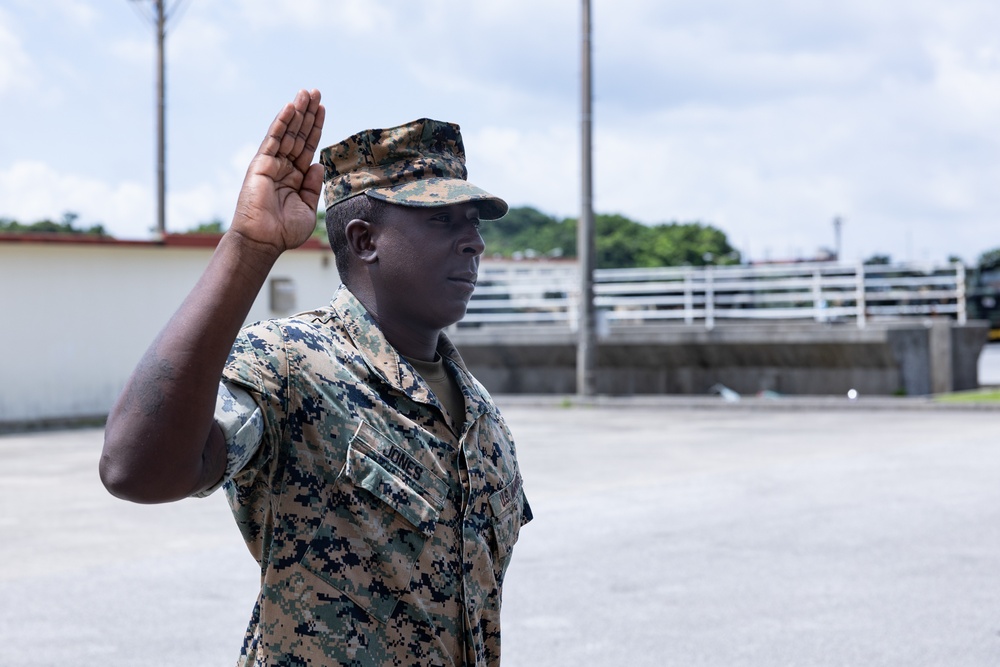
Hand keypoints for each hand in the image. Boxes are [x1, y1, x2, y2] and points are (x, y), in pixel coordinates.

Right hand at [230, 89, 325, 255]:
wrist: (263, 240)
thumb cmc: (283, 231)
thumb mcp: (307, 208)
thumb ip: (313, 186)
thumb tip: (318, 164)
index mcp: (295, 177)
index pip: (307, 146)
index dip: (315, 128)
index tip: (322, 109)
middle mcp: (283, 167)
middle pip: (298, 134)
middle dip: (308, 113)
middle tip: (316, 92)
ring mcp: (271, 164)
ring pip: (287, 132)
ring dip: (297, 111)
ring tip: (306, 93)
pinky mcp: (261, 163)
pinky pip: (273, 139)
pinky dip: (282, 122)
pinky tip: (290, 107)